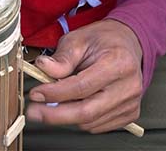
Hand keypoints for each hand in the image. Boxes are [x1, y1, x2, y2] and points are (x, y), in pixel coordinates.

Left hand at [26, 19, 142, 132]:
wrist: (128, 44)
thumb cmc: (104, 41)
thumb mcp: (79, 39)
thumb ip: (62, 58)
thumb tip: (43, 68)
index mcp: (118, 63)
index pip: (82, 86)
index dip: (55, 93)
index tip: (36, 94)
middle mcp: (128, 86)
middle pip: (87, 112)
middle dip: (55, 115)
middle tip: (34, 111)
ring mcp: (131, 103)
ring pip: (89, 122)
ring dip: (65, 116)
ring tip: (52, 103)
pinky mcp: (129, 114)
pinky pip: (97, 125)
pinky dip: (79, 119)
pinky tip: (72, 105)